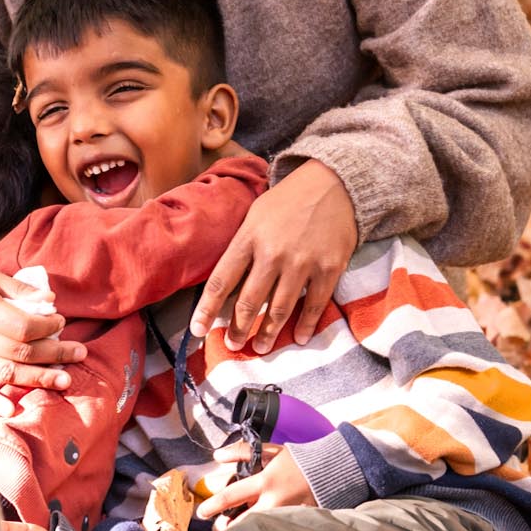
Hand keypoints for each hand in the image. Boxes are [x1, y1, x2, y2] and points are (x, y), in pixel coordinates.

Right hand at [0, 263, 86, 418]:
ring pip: (4, 372)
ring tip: (65, 380)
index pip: (23, 326)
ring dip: (38, 378)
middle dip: (55, 354)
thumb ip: (19, 289)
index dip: (48, 327)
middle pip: (20, 352)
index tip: (61, 323)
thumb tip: (50, 300)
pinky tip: (11, 409)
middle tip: (79, 354)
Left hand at [190, 160, 356, 354]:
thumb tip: (225, 281)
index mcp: (249, 237)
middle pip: (248, 301)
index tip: (197, 330)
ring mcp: (302, 262)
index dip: (206, 310)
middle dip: (237, 329)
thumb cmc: (288, 200)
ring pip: (279, 309)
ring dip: (267, 333)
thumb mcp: (255, 214)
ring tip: (260, 347)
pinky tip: (299, 337)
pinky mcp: (328, 268)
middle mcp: (272, 253)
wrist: (334, 184)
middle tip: (232, 345)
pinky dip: (305, 325)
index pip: (220, 281)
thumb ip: (241, 245)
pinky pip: (314, 304)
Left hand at [196, 443, 316, 527]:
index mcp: (264, 482)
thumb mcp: (270, 450)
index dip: (212, 506)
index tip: (201, 513)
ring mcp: (284, 516)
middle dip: (226, 530)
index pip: (230, 497)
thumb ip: (241, 451)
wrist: (331, 470)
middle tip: (218, 528)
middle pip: (241, 524)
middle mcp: (273, 502)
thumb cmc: (298, 460)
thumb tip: (217, 456)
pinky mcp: (294, 524)